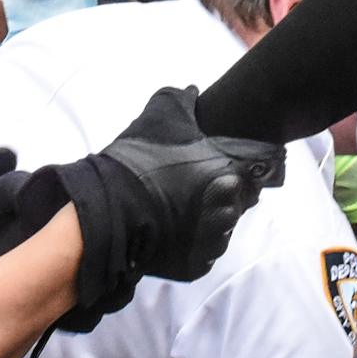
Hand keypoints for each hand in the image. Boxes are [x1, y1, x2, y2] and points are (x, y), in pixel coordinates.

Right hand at [56, 87, 283, 325]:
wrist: (108, 212)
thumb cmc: (137, 162)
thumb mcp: (159, 117)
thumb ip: (181, 99)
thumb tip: (193, 90)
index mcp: (228, 177)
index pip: (248, 174)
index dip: (230, 168)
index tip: (210, 166)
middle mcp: (227, 213)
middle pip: (236, 203)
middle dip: (218, 194)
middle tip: (188, 187)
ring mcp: (211, 244)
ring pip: (220, 229)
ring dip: (207, 220)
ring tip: (178, 209)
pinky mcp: (195, 267)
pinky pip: (203, 253)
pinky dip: (192, 244)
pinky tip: (173, 230)